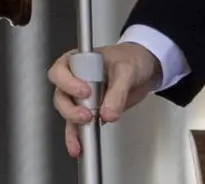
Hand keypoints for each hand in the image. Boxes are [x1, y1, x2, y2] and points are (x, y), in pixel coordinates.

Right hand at [49, 42, 159, 156]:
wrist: (144, 70)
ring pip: (67, 112)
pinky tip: (79, 145)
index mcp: (78, 61)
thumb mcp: (126, 70)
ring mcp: (81, 96)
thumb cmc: (131, 59)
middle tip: (88, 114)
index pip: (61, 71)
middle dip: (71, 108)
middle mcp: (75, 78)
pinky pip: (78, 125)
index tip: (85, 92)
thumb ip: (117, 91)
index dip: (68, 82)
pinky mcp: (89, 110)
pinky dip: (78, 136)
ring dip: (73, 125)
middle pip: (61, 95)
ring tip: (84, 134)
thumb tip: (108, 112)